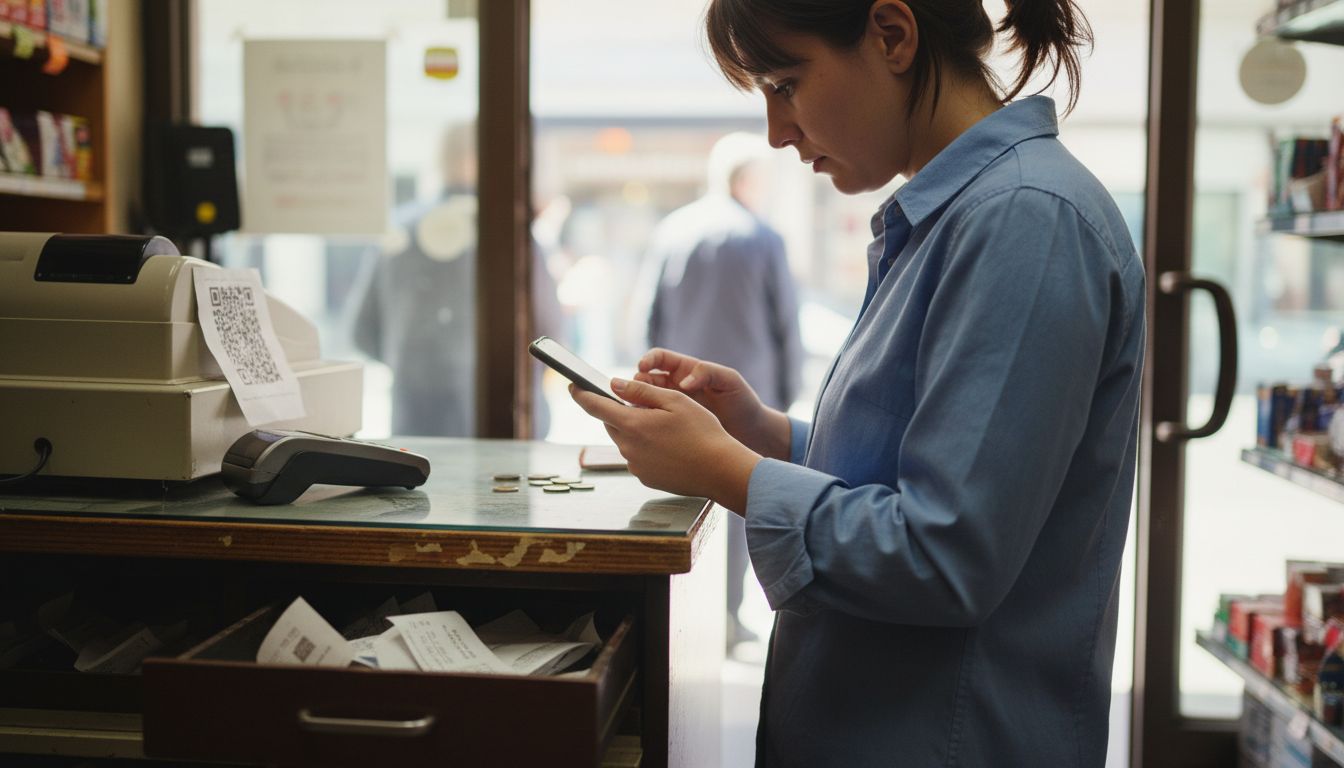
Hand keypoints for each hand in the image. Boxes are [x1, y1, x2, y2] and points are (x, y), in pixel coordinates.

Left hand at [569, 378, 760, 513]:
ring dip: (636, 430)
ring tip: (666, 428)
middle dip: (621, 411)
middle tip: (645, 406)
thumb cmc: (702, 432)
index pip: (594, 406)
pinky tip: (669, 447)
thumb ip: (641, 392)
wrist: (720, 470)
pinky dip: (646, 448)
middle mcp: (628, 447)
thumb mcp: (674, 401)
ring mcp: (635, 465)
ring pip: (625, 440)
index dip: (581, 393)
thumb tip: (614, 385)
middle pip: (612, 422)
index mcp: (632, 425)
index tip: (572, 385)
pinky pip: (637, 457)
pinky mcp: (645, 478)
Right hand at [635, 348, 791, 460]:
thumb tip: (684, 381)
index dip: (648, 360)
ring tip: (636, 411)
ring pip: (645, 402)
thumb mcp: (730, 381)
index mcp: (687, 370)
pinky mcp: (672, 426)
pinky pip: (653, 422)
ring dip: (637, 404)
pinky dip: (645, 422)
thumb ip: (708, 373)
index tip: (642, 367)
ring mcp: (673, 407)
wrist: (751, 433)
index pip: (659, 359)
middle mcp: (676, 387)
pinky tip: (645, 428)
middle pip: (646, 380)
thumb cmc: (743, 402)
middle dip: (636, 384)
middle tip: (635, 393)